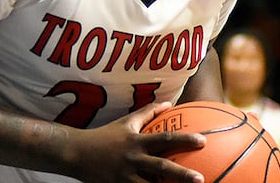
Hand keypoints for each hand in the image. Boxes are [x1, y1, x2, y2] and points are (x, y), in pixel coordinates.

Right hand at [70, 102, 205, 182]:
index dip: (183, 139)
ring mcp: (125, 176)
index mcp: (137, 141)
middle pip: (161, 167)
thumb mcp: (126, 122)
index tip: (202, 141)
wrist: (77, 153)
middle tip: (200, 179)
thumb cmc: (105, 136)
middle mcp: (133, 158)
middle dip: (181, 173)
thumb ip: (148, 113)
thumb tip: (170, 103)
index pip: (164, 138)